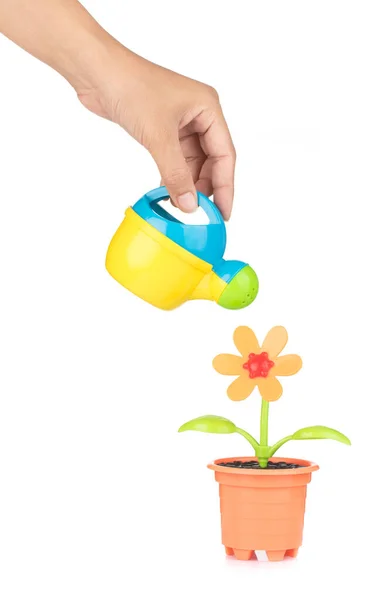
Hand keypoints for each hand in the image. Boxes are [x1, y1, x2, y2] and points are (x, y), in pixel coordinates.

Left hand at [77, 51, 235, 218]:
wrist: (97, 73)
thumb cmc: (130, 87)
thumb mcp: (158, 137)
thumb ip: (176, 174)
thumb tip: (189, 205)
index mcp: (208, 108)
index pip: (225, 155)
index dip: (225, 186)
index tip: (223, 213)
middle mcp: (199, 114)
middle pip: (211, 160)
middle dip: (205, 187)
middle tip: (199, 213)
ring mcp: (181, 122)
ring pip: (192, 162)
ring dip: (187, 184)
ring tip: (182, 207)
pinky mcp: (163, 129)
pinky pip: (176, 160)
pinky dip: (173, 176)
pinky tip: (167, 193)